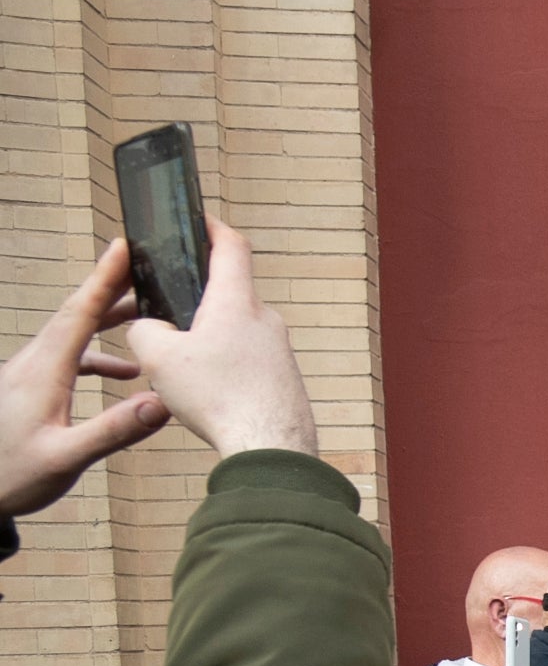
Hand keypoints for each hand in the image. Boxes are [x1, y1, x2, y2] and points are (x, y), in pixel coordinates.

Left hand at [0, 240, 168, 516]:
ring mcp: (29, 375)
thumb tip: (161, 403)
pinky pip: (69, 357)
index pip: (78, 313)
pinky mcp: (30, 389)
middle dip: (111, 286)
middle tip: (145, 265)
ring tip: (144, 312)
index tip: (123, 246)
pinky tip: (124, 372)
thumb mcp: (66, 458)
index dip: (103, 278)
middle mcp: (34, 364)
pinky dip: (98, 354)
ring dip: (107, 319)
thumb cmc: (12, 475)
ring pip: (72, 333)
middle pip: (76, 313)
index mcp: (44, 372)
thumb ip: (114, 430)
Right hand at [118, 218, 317, 460]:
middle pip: (229, 294)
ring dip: (209, 341)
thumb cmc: (218, 397)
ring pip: (237, 332)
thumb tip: (150, 328)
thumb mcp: (159, 357)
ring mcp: (280, 349)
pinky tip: (209, 392)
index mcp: (236, 301)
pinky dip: (226, 368)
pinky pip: (249, 361)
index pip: (231, 246)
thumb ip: (145, 330)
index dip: (212, 227)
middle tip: (169, 313)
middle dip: (197, 300)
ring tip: (182, 367)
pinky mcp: (285, 377)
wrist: (271, 445)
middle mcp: (265, 319)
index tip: (200, 220)